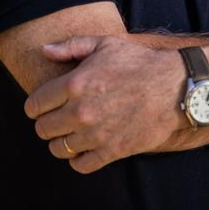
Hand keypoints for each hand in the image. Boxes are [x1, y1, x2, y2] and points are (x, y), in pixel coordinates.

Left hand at [24, 35, 185, 172]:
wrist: (173, 87)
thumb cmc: (138, 62)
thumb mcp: (105, 44)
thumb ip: (71, 46)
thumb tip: (44, 50)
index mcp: (75, 83)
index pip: (35, 105)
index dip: (36, 105)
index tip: (43, 104)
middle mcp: (80, 111)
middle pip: (42, 129)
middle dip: (47, 123)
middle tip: (59, 117)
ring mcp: (95, 134)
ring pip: (58, 149)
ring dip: (62, 141)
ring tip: (73, 131)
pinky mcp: (111, 151)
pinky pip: (80, 165)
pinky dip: (78, 158)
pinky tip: (86, 145)